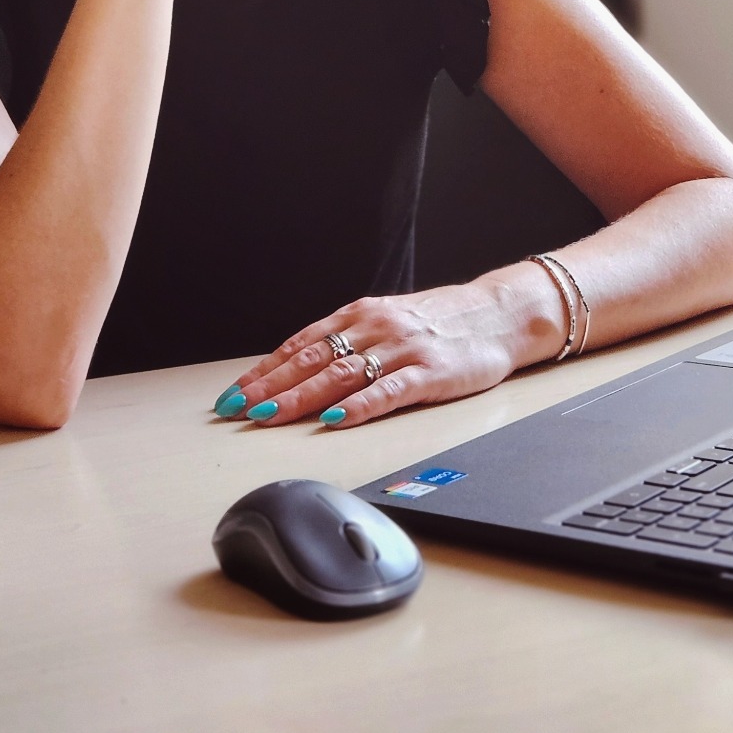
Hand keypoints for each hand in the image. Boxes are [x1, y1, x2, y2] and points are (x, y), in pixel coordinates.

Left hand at [217, 277, 557, 428]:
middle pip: (313, 359)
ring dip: (301, 398)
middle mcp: (376, 327)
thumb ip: (348, 342)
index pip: (302, 343)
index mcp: (362, 314)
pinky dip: (359, 406)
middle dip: (270, 387)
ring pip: (342, 375)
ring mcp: (402, 349)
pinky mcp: (430, 372)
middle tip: (236, 410)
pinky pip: (388, 391)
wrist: (499, 314)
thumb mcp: (388, 321)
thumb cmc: (441, 322)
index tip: (234, 393)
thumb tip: (298, 370)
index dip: (265, 369)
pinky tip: (336, 419)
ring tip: (270, 417)